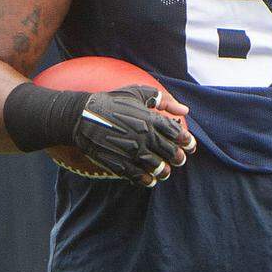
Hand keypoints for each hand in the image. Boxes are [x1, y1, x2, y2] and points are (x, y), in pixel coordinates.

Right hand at [73, 85, 195, 186]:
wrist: (82, 116)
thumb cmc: (111, 101)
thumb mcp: (136, 92)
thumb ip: (162, 99)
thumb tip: (184, 110)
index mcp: (149, 119)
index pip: (177, 134)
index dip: (187, 141)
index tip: (189, 145)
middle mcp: (144, 137)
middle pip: (171, 152)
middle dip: (179, 157)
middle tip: (179, 158)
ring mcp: (132, 152)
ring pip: (158, 167)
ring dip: (165, 170)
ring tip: (164, 170)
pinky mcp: (120, 163)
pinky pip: (140, 177)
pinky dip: (148, 180)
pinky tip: (149, 178)